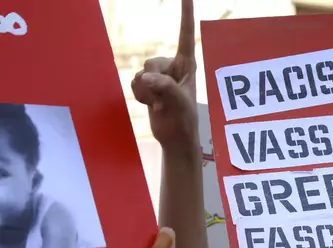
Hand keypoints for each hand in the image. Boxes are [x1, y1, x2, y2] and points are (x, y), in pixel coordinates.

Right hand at [130, 0, 197, 150]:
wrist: (174, 138)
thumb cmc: (184, 120)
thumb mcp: (179, 103)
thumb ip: (164, 87)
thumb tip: (147, 78)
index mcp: (187, 65)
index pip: (185, 34)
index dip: (185, 13)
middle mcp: (173, 66)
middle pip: (151, 62)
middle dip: (154, 83)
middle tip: (166, 100)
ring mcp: (159, 76)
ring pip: (140, 73)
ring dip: (147, 92)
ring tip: (160, 103)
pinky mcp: (148, 85)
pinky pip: (134, 83)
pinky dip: (140, 96)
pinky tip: (152, 104)